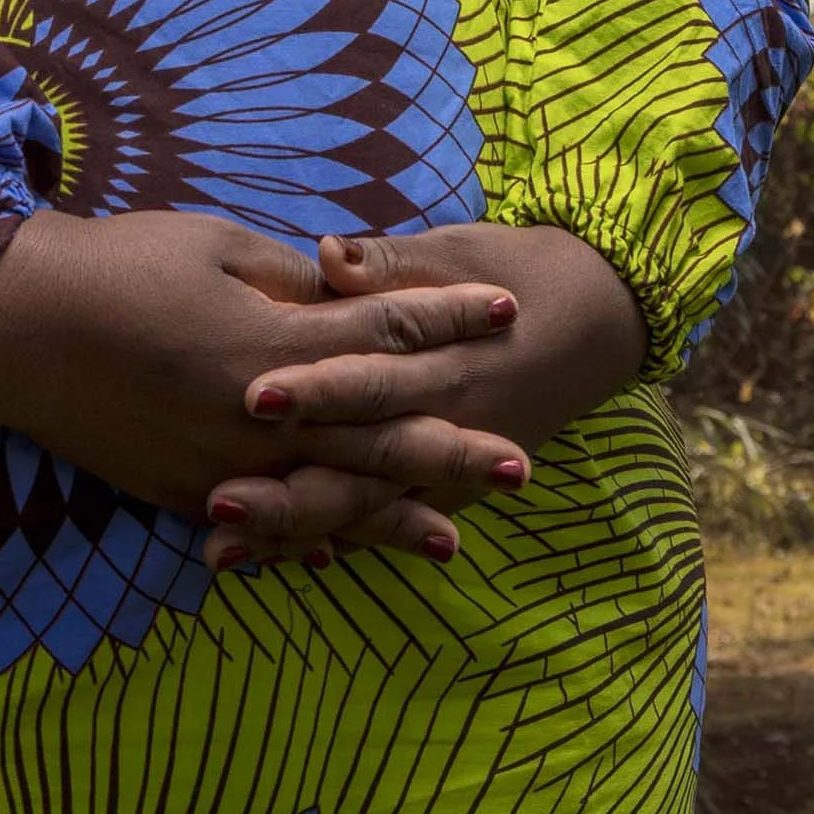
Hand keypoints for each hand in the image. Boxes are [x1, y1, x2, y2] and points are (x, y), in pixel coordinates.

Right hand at [0, 207, 529, 553]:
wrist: (17, 328)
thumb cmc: (119, 266)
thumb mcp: (216, 249)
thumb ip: (292, 283)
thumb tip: (348, 293)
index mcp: (269, 343)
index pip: (381, 330)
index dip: (447, 318)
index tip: (506, 309)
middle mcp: (255, 418)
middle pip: (372, 434)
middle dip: (448, 447)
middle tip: (520, 464)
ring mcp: (220, 467)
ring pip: (326, 498)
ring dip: (392, 515)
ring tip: (453, 536)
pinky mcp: (184, 493)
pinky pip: (267, 522)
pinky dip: (313, 536)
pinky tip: (347, 549)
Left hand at [202, 221, 647, 567]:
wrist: (596, 322)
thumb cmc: (512, 273)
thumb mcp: (456, 253)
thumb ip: (388, 262)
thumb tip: (328, 254)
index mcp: (447, 362)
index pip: (375, 380)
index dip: (318, 391)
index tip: (255, 397)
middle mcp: (447, 427)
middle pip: (361, 468)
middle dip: (291, 490)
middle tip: (217, 499)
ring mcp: (447, 472)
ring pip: (363, 512)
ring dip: (294, 532)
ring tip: (221, 548)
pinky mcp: (442, 493)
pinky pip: (378, 526)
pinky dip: (324, 543)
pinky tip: (263, 560)